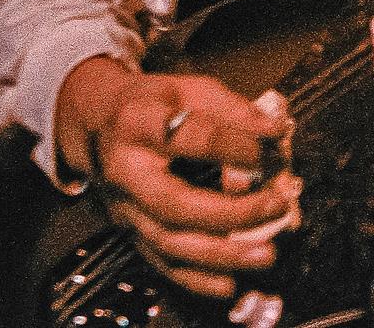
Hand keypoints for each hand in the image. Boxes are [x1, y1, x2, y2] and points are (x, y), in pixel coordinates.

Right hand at [55, 57, 300, 297]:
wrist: (97, 123)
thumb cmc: (155, 104)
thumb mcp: (190, 90)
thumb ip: (232, 110)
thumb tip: (275, 134)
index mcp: (140, 124)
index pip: (192, 138)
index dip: (236, 146)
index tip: (271, 148)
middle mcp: (127, 171)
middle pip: (176, 204)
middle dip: (231, 213)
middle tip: (276, 206)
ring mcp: (126, 208)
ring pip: (170, 243)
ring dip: (221, 255)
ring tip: (265, 255)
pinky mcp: (130, 232)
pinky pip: (162, 264)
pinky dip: (197, 279)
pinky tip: (230, 283)